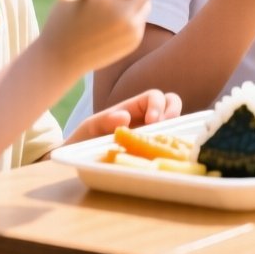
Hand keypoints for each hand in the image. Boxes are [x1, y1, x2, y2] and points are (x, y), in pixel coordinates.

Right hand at [40, 0, 155, 76]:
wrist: (60, 58)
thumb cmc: (65, 16)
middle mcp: (122, 15)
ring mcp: (131, 31)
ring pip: (147, 3)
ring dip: (136, 0)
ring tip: (111, 8)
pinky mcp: (134, 42)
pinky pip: (140, 19)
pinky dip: (131, 16)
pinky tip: (110, 25)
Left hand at [63, 89, 182, 144]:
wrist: (79, 157)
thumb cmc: (84, 138)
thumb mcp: (89, 128)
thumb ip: (104, 121)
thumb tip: (124, 117)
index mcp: (133, 108)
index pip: (153, 96)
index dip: (158, 105)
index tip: (153, 121)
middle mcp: (146, 117)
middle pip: (170, 102)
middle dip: (173, 110)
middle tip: (164, 127)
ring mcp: (151, 132)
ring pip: (174, 121)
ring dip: (175, 126)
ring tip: (165, 140)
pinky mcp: (153, 148)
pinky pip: (169, 142)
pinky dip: (172, 144)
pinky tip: (163, 154)